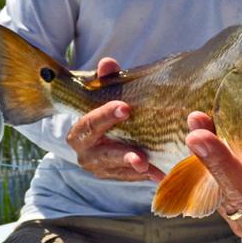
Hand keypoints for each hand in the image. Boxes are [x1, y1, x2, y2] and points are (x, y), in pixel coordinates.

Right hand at [66, 58, 164, 181]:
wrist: (103, 134)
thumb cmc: (105, 110)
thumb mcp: (104, 94)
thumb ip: (106, 80)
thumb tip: (108, 62)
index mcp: (80, 132)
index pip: (89, 124)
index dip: (105, 116)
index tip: (126, 108)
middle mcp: (86, 154)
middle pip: (103, 155)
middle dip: (122, 155)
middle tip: (140, 157)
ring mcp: (101, 170)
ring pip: (118, 171)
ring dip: (136, 171)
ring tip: (152, 169)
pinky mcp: (116, 178)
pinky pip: (131, 179)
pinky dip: (146, 176)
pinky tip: (161, 174)